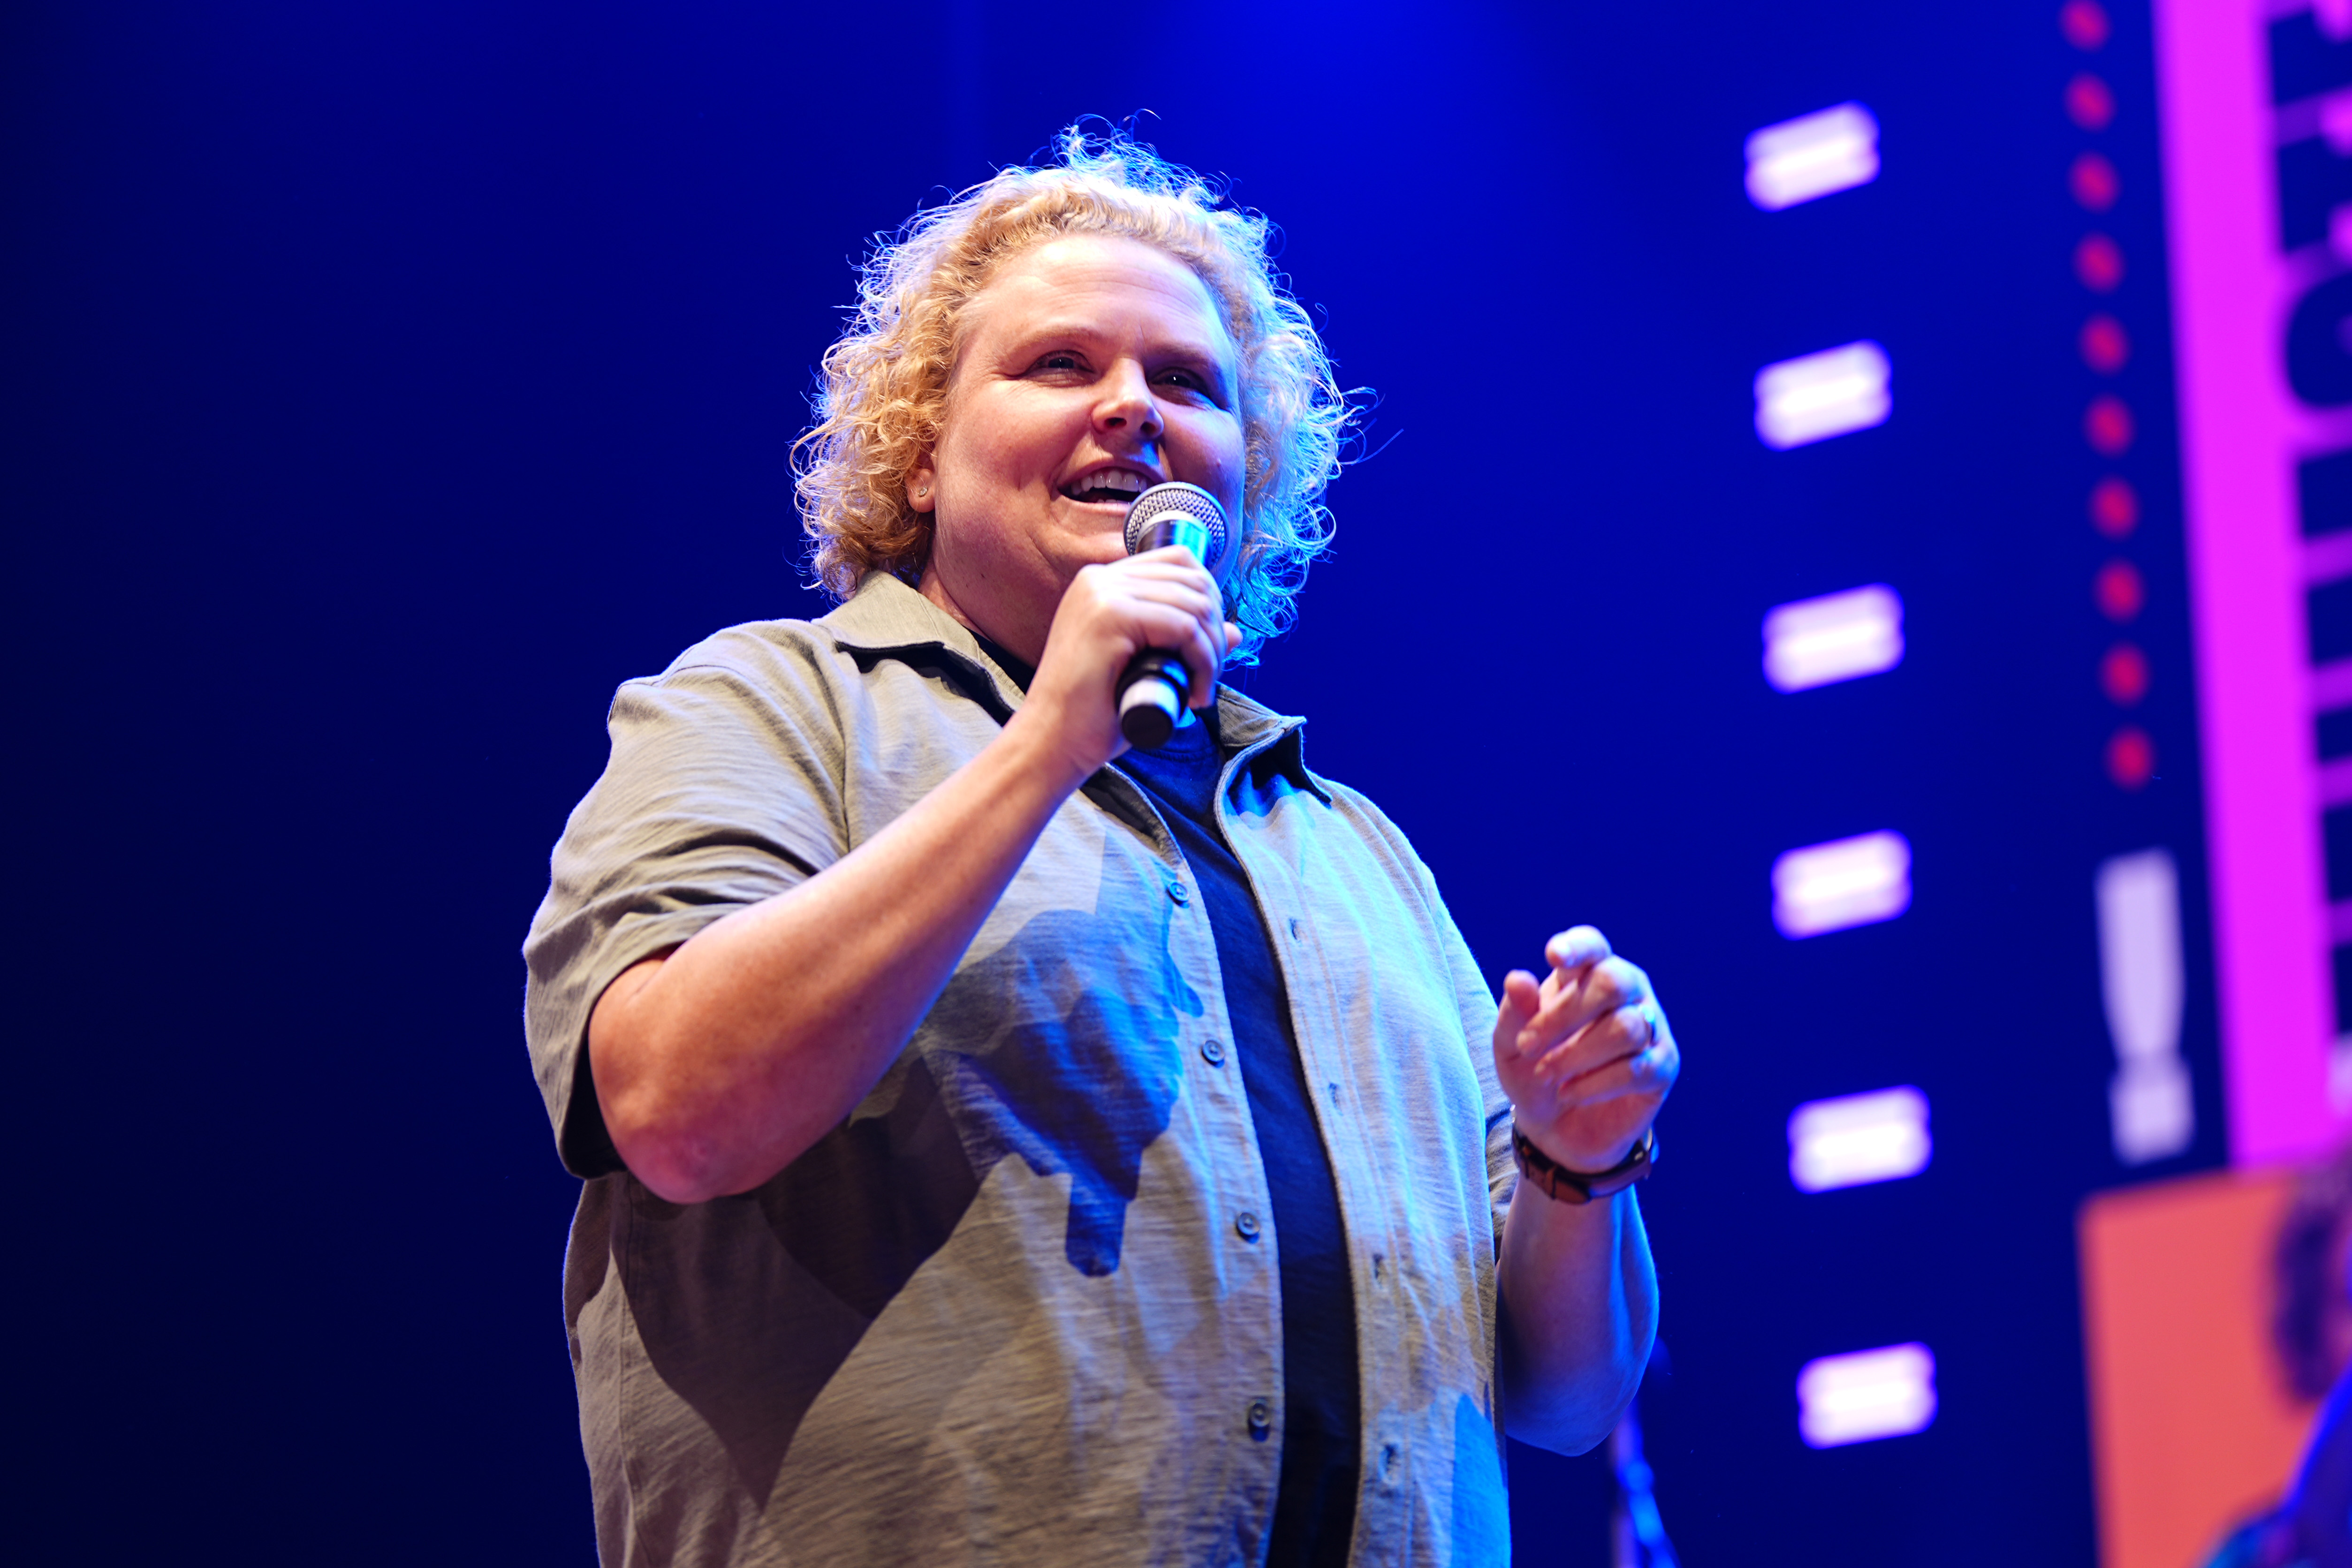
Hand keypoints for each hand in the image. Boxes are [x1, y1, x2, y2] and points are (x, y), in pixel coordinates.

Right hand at [1008, 545, 1239, 784]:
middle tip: (1207, 677)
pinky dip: (1203, 661)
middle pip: (1193, 578)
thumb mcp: (1148, 669)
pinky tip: (1195, 693)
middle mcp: (1099, 579)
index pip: (1178, 563)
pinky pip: (1184, 627)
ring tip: (1201, 689)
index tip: (1206, 652)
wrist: (1051, 744)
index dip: (1208, 604)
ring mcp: (1101, 594)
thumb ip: (1185, 643)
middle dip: (1215, 629)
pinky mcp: (1109, 617)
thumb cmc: (1094, 715)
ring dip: (1213, 652)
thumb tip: (1235, 632)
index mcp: (1102, 584)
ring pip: (1194, 604)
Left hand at [1492, 926, 1678, 1174]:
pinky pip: (1637, 1069)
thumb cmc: (1533, 1070)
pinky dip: (1595, 1084)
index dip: (1577, 947)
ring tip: (1546, 1074)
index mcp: (1587, 973)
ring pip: (1626, 1028)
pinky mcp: (1663, 1066)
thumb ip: (1514, 1013)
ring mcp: (1651, 1026)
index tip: (1553, 956)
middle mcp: (1627, 991)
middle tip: (1527, 1046)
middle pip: (1612, 982)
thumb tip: (1518, 979)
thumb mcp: (1511, 1045)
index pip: (1592, 946)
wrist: (1556, 1126)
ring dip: (1577, 1055)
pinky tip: (1569, 1093)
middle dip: (1564, 1016)